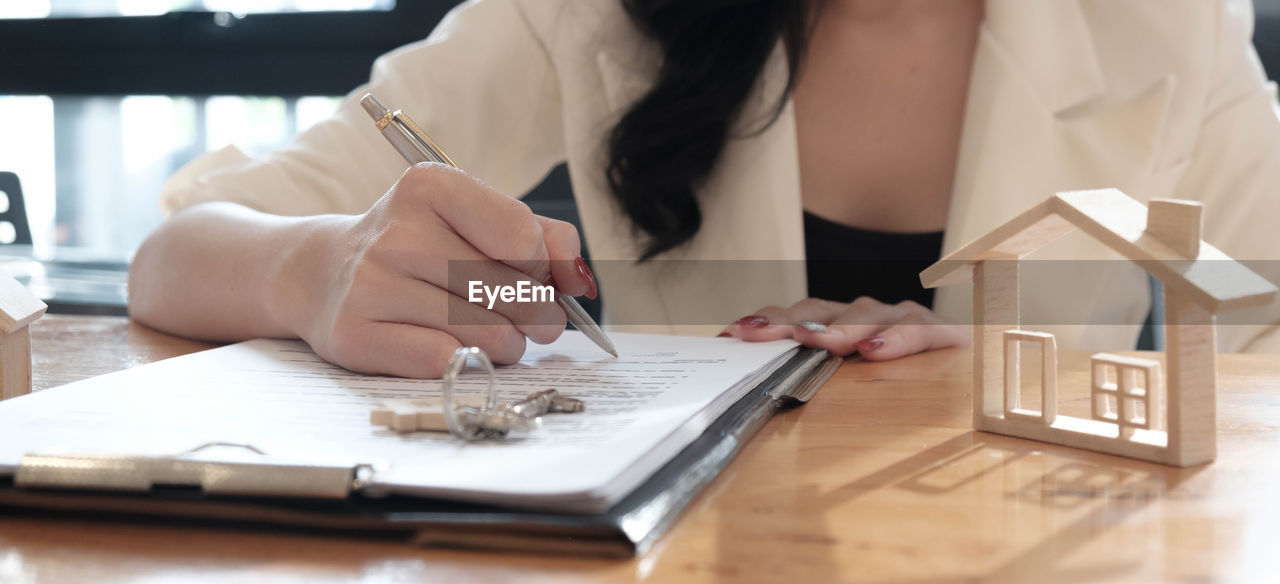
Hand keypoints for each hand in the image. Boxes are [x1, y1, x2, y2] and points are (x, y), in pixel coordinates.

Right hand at [276, 163, 592, 377]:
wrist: (324, 274)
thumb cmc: (420, 246)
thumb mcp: (477, 220)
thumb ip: (544, 237)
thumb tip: (578, 280)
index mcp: (429, 187)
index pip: (524, 240)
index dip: (544, 268)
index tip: (532, 274)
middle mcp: (397, 232)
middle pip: (513, 293)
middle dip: (537, 315)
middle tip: (530, 319)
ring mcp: (371, 285)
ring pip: (488, 335)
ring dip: (509, 345)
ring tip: (495, 334)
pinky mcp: (355, 336)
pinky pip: (447, 363)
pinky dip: (467, 363)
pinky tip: (455, 347)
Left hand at [722, 297, 968, 359]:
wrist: (973, 370)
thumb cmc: (899, 382)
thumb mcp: (849, 383)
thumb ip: (811, 377)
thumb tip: (760, 381)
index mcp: (837, 324)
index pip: (794, 317)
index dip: (765, 323)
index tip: (732, 336)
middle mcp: (863, 315)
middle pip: (818, 311)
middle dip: (785, 323)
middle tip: (757, 335)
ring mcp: (898, 318)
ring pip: (863, 316)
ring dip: (836, 328)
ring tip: (813, 340)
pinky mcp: (937, 331)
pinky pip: (916, 331)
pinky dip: (896, 340)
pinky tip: (876, 350)